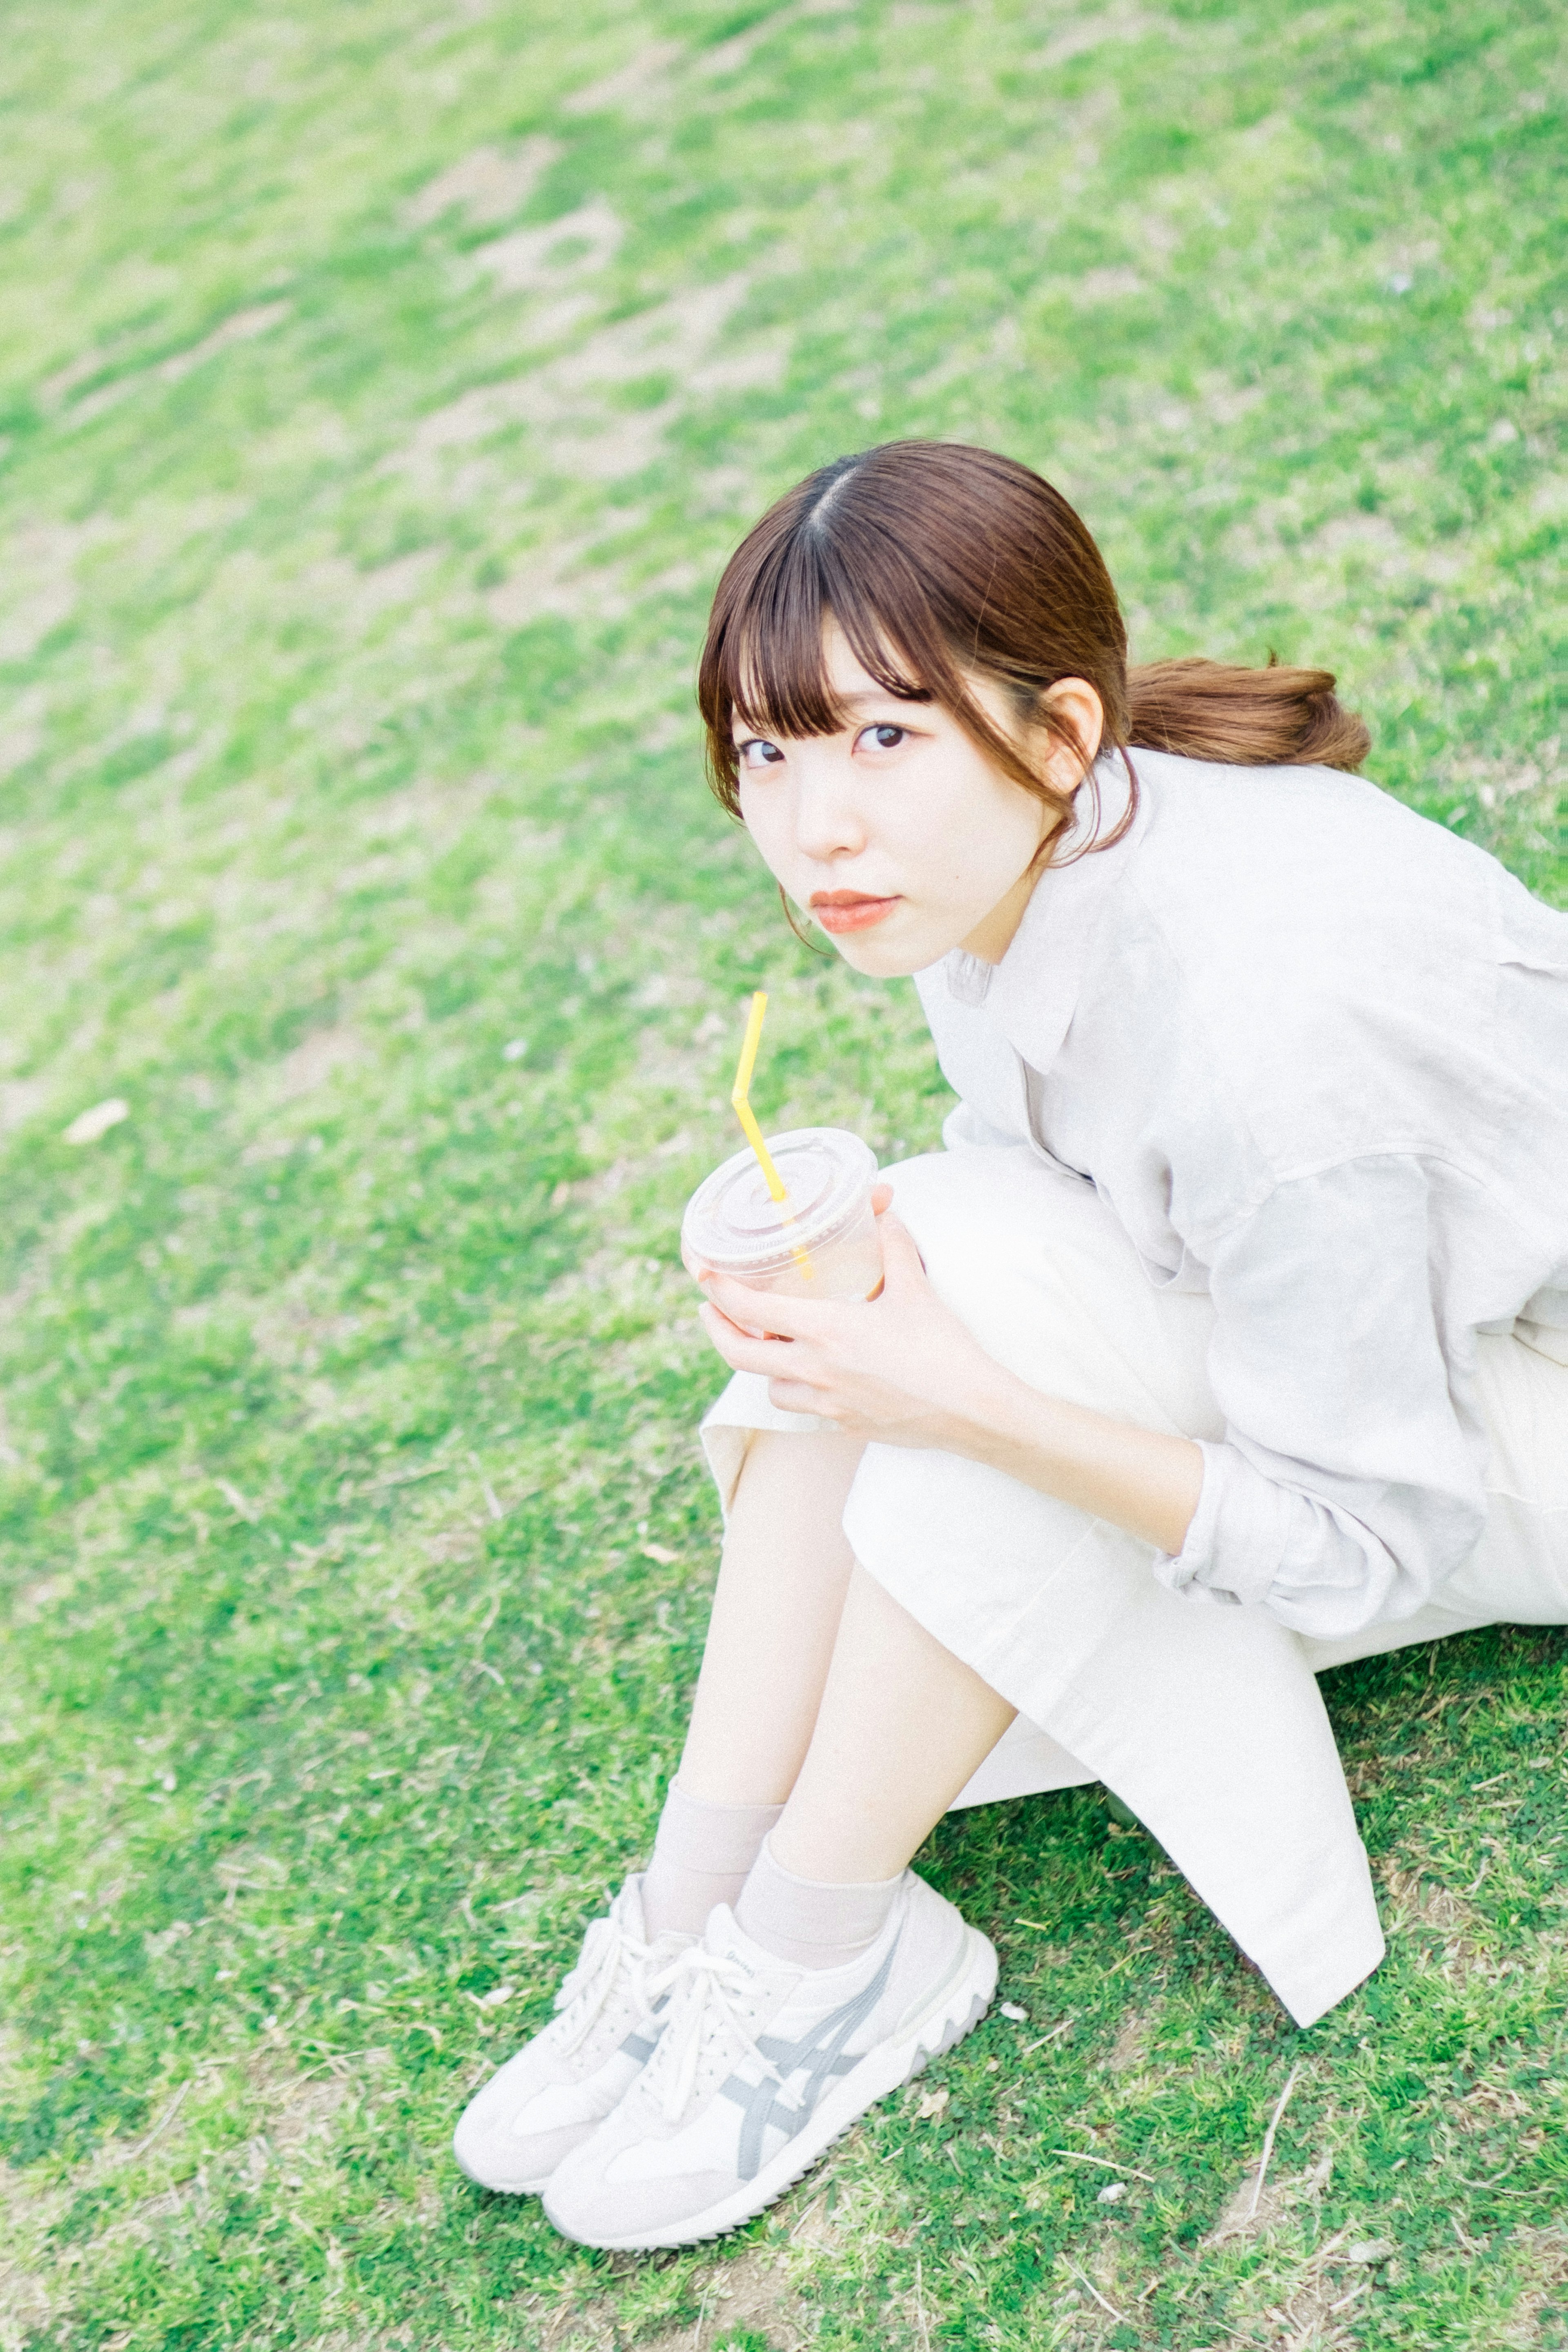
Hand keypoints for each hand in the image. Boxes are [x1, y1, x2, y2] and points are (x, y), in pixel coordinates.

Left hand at [696, 1196, 1008, 1449]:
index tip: (702, 1274)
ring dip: (763, 1365)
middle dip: (716, 1330)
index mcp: (826, 1332)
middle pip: (739, 1356)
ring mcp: (828, 1405)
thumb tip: (885, 1212)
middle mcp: (816, 1371)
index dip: (718, 1290)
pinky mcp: (846, 1426)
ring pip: (772, 1387)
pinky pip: (807, 1408)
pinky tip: (818, 1375)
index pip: (751, 1310)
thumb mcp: (915, 1289)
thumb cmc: (944, 1350)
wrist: (972, 1412)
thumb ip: (894, 1247)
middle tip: (709, 1310)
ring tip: (771, 1344)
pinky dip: (801, 1390)